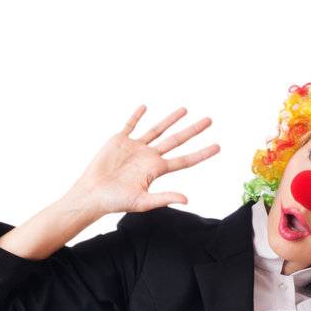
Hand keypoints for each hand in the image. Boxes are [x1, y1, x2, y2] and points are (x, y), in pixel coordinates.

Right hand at [62, 105, 220, 216]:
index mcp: (156, 170)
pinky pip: (131, 125)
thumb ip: (164, 198)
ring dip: (171, 119)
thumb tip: (187, 199)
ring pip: (158, 129)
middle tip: (209, 120)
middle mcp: (149, 157)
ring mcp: (135, 147)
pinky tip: (145, 107)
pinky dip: (137, 116)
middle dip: (193, 130)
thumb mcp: (142, 202)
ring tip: (185, 110)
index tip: (218, 146)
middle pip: (176, 140)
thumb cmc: (116, 201)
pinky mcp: (120, 141)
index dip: (202, 153)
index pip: (185, 160)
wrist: (93, 194)